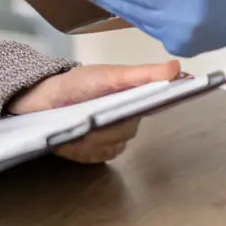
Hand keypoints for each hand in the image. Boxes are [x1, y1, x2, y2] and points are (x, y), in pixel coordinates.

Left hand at [8, 61, 179, 163]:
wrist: (47, 100)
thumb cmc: (80, 83)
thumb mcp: (110, 74)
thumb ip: (143, 74)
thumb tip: (177, 68)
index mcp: (135, 100)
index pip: (151, 108)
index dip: (143, 109)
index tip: (124, 110)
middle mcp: (128, 122)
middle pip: (126, 131)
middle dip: (105, 125)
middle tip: (87, 116)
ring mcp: (113, 140)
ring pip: (112, 147)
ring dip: (91, 139)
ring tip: (75, 127)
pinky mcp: (98, 154)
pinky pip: (99, 157)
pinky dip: (83, 150)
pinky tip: (72, 140)